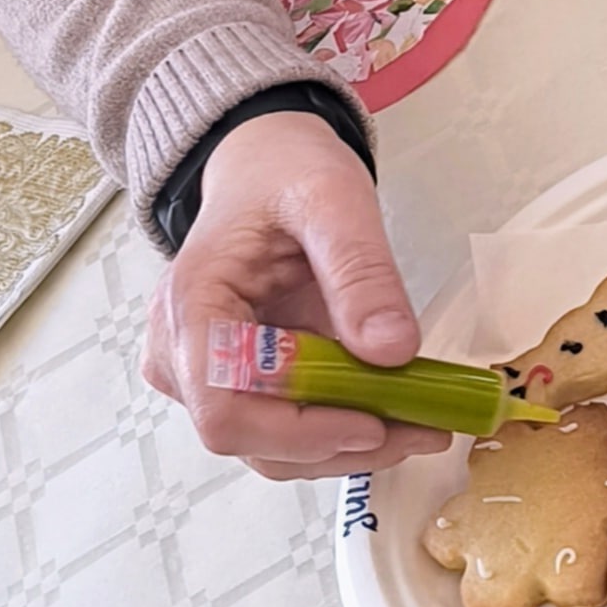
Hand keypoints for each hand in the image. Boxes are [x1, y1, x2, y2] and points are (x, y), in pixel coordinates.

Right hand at [142, 111, 445, 480]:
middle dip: (339, 442)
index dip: (299, 433)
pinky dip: (339, 425)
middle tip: (425, 428)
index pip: (225, 410)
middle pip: (252, 438)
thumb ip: (360, 270)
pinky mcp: (237, 379)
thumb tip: (393, 350)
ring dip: (346, 444)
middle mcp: (181, 353)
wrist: (264, 160)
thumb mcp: (332, 198)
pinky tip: (393, 408)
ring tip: (423, 422)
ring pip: (271, 445)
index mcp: (191, 307)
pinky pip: (284, 424)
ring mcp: (204, 372)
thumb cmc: (284, 169)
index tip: (374, 422)